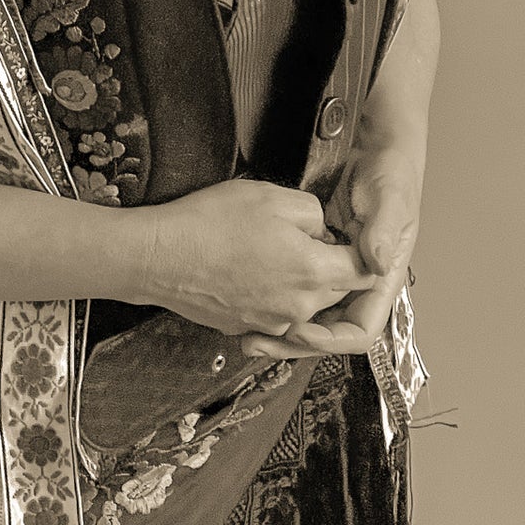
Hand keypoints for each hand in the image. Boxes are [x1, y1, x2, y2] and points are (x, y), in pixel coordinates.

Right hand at [138, 178, 377, 337]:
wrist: (160, 258)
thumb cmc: (211, 224)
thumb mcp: (272, 196)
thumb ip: (313, 212)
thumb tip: (322, 230)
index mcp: (313, 271)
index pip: (363, 270)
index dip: (361, 251)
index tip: (354, 239)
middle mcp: (299, 307)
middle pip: (337, 290)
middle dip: (330, 265)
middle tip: (305, 237)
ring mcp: (273, 324)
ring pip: (306, 303)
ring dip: (301, 281)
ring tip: (271, 251)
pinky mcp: (249, 329)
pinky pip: (277, 313)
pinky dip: (272, 294)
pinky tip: (249, 269)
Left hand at [238, 146, 421, 359]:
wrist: (378, 154)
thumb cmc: (392, 175)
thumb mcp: (390, 199)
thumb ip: (383, 229)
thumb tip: (377, 264)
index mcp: (381, 280)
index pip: (360, 329)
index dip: (331, 339)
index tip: (301, 333)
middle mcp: (358, 285)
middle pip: (329, 332)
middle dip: (296, 342)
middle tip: (259, 341)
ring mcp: (336, 275)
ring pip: (311, 318)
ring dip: (282, 330)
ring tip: (249, 334)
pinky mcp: (316, 262)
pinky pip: (299, 293)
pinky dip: (278, 303)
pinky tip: (251, 307)